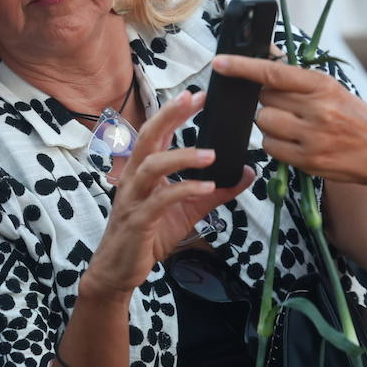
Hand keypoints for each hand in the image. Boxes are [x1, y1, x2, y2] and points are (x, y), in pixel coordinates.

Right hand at [84, 91, 254, 300]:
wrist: (120, 271)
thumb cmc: (149, 236)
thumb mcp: (189, 210)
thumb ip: (216, 192)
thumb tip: (246, 173)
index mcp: (144, 171)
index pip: (158, 133)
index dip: (174, 112)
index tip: (197, 96)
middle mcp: (135, 179)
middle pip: (149, 138)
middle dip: (170, 116)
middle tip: (194, 99)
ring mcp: (133, 199)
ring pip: (152, 165)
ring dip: (182, 156)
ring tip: (212, 155)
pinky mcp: (138, 221)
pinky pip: (160, 200)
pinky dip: (184, 190)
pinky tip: (206, 187)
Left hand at [213, 54, 366, 189]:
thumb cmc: (354, 116)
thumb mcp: (332, 89)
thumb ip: (296, 75)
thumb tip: (266, 52)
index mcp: (322, 85)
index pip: (273, 73)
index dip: (242, 67)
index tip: (219, 62)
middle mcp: (317, 110)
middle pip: (264, 99)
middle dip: (268, 101)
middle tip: (288, 106)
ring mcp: (313, 137)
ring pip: (263, 123)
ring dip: (269, 123)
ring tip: (293, 125)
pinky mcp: (309, 161)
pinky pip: (270, 147)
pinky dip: (275, 144)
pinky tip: (294, 142)